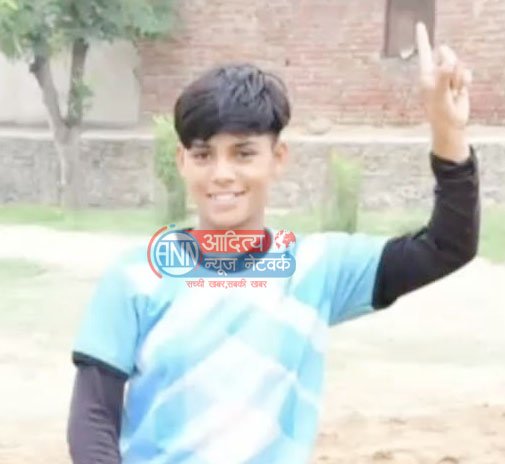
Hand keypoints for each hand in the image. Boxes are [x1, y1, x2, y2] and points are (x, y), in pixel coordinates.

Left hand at [416, 22, 471, 162]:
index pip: (425, 52)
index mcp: (425, 74)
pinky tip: (460, 92)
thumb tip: (448, 63)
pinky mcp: (457, 81)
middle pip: (448, 55)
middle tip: (447, 87)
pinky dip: (464, 82)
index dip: (423, 38)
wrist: (451, 124)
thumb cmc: (439, 113)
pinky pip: (466, 72)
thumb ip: (442, 78)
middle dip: (451, 68)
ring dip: (458, 79)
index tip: (419, 24)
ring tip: (452, 93)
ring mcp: (447, 77)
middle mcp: (435, 73)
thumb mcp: (439, 95)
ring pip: (459, 64)